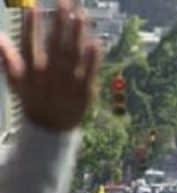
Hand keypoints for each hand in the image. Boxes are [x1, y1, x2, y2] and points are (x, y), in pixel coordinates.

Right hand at [0, 1, 101, 131]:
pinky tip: (96, 42)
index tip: (32, 8)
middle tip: (65, 3)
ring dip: (78, 35)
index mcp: (32, 71)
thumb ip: (7, 58)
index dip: (30, 27)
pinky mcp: (85, 91)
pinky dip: (93, 59)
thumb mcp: (15, 80)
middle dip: (60, 23)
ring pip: (74, 56)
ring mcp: (69, 83)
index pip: (29, 45)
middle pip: (55, 45)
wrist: (51, 127)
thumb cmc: (33, 98)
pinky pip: (90, 72)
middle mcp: (50, 75)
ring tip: (81, 15)